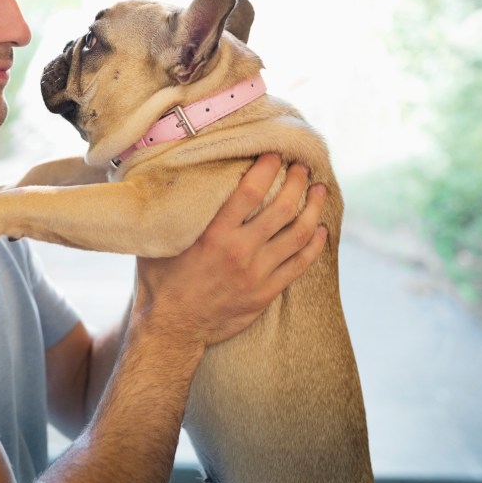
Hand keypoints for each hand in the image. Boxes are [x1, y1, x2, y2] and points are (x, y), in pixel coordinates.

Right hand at [134, 154, 327, 348]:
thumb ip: (175, 213)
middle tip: (301, 167)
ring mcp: (256, 274)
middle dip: (296, 182)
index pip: (249, 191)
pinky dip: (314, 245)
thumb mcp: (161, 241)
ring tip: (318, 190)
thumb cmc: (161, 281)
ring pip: (298, 234)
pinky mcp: (265, 293)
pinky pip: (300, 265)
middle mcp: (240, 252)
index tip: (275, 154)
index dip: (266, 167)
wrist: (173, 329)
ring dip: (313, 208)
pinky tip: (320, 229)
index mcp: (214, 235)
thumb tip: (176, 180)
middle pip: (281, 208)